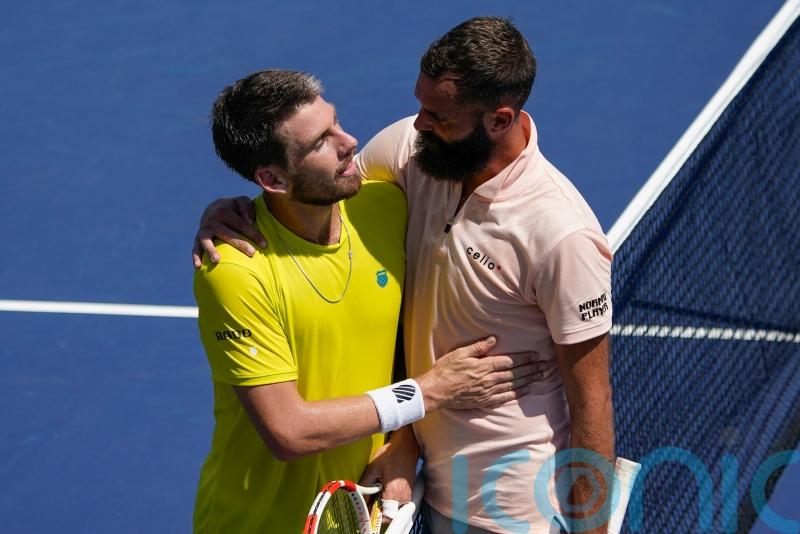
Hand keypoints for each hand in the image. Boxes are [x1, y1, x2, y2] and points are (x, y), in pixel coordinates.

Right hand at [191, 196, 266, 267]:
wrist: (214, 208)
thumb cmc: (234, 208)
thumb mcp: (241, 202)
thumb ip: (247, 207)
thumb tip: (250, 222)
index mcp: (224, 211)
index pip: (241, 224)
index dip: (254, 234)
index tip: (265, 245)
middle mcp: (212, 220)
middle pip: (227, 233)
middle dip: (240, 243)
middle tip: (252, 253)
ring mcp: (204, 230)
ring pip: (207, 241)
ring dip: (211, 250)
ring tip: (216, 260)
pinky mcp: (198, 238)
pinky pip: (195, 249)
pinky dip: (195, 257)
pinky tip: (197, 267)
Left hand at [359, 427, 418, 524]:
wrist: (405, 446)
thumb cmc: (389, 456)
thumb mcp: (372, 470)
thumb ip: (365, 487)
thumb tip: (359, 499)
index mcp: (394, 494)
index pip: (385, 517)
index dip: (374, 514)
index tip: (366, 508)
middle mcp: (403, 497)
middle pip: (388, 513)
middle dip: (377, 507)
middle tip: (369, 497)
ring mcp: (407, 494)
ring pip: (392, 507)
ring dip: (383, 502)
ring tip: (377, 488)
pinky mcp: (409, 490)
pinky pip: (397, 500)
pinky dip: (389, 497)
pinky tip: (384, 485)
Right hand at [416, 336, 543, 410]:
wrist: (436, 391)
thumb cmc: (445, 370)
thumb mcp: (459, 353)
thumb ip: (478, 346)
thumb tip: (493, 339)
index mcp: (483, 366)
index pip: (508, 361)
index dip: (523, 358)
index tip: (535, 356)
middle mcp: (488, 379)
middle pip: (514, 374)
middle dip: (531, 369)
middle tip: (544, 366)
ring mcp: (487, 391)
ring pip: (512, 385)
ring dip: (528, 380)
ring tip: (540, 377)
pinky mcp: (484, 401)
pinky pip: (505, 398)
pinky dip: (517, 394)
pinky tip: (526, 391)